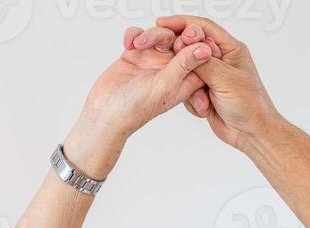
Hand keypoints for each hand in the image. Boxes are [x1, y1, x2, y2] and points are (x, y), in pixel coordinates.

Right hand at [64, 29, 213, 175]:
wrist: (105, 113)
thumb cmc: (135, 109)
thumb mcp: (165, 86)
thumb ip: (184, 66)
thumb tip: (204, 50)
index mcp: (185, 80)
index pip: (200, 56)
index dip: (198, 41)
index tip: (190, 35)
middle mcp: (172, 69)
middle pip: (181, 40)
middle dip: (173, 32)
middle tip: (165, 35)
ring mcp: (154, 61)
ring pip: (161, 35)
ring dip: (150, 34)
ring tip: (138, 45)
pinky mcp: (136, 55)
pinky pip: (139, 35)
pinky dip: (134, 35)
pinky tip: (129, 44)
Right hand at [153, 15, 281, 149]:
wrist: (251, 133)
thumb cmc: (250, 105)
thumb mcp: (225, 79)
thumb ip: (203, 62)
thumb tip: (185, 47)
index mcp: (230, 49)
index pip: (204, 27)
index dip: (183, 23)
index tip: (163, 23)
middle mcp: (220, 60)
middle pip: (190, 48)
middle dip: (182, 60)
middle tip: (177, 67)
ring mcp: (212, 76)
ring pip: (186, 71)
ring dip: (191, 88)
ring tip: (204, 100)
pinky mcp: (204, 91)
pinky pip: (187, 89)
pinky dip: (192, 100)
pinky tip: (205, 108)